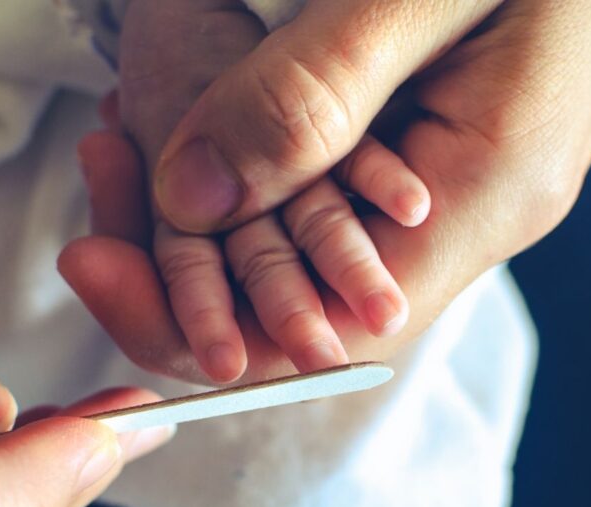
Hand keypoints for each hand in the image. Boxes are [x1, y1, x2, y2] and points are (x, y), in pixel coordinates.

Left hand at [65, 0, 590, 383]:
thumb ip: (314, 95)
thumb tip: (191, 196)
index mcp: (490, 192)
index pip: (330, 327)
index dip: (208, 321)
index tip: (101, 260)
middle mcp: (479, 207)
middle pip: (312, 292)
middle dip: (187, 256)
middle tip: (100, 166)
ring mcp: (464, 174)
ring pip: (317, 239)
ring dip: (213, 206)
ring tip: (122, 136)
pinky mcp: (446, 136)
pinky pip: (338, 185)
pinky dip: (255, 165)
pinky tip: (194, 116)